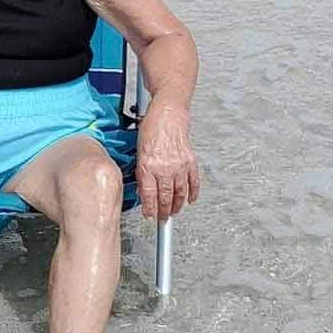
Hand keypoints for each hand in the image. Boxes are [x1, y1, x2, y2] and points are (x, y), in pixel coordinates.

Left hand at [135, 106, 199, 221]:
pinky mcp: (190, 162)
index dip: (150, 209)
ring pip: (179, 193)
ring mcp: (179, 166)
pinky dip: (193, 193)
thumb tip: (143, 189)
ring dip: (177, 205)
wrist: (168, 113)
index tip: (149, 216)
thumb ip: (141, 172)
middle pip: (165, 198)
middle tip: (162, 219)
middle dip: (163, 211)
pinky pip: (193, 182)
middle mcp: (164, 168)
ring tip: (174, 212)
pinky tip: (191, 200)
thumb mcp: (138, 151)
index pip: (149, 196)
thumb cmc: (151, 127)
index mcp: (148, 166)